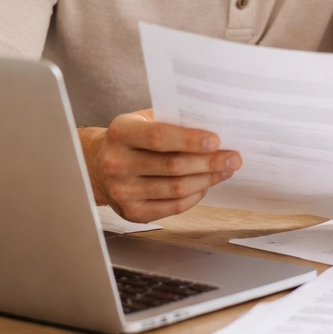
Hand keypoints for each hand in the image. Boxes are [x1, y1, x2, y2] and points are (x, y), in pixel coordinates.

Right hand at [77, 109, 241, 223]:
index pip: (159, 138)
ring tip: (225, 170)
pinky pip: (172, 207)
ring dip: (206, 179)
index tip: (217, 141)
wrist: (99, 166)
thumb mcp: (143, 120)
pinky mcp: (132, 213)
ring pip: (176, 189)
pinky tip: (206, 184)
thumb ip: (172, 121)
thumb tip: (213, 128)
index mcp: (121, 133)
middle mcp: (117, 163)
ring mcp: (123, 192)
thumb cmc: (131, 138)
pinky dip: (194, 196)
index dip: (190, 140)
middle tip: (233, 158)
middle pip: (172, 166)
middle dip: (208, 162)